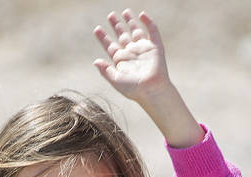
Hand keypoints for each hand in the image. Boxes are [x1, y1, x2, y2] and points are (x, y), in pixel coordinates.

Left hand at [93, 10, 202, 148]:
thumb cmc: (133, 89)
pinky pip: (152, 31)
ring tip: (125, 12)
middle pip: (122, 35)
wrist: (151, 90)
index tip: (97, 29)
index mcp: (121, 61)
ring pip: (136, 31)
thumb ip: (105, 71)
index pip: (110, 46)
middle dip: (116, 25)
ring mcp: (143, 49)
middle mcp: (131, 53)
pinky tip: (142, 14)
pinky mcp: (155, 47)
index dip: (103, 37)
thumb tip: (95, 61)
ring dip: (130, 21)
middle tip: (110, 15)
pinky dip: (148, 22)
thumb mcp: (115, 80)